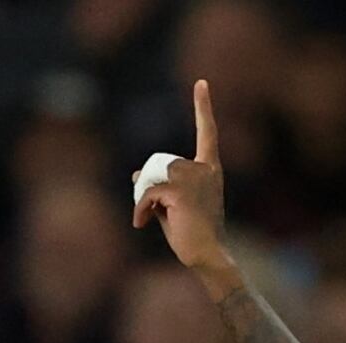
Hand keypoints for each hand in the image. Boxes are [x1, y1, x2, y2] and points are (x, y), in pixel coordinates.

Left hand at [133, 80, 233, 277]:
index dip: (203, 107)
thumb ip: (157, 186)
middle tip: (151, 211)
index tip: (201, 82)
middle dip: (149, 186)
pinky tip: (142, 223)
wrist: (207, 256)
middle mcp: (205, 169)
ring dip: (143, 198)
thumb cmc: (191, 234)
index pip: (207, 132)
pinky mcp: (180, 190)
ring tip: (149, 217)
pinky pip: (147, 191)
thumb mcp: (171, 204)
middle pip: (161, 163)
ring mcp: (194, 178)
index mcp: (210, 170)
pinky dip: (139, 207)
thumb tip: (136, 176)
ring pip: (151, 175)